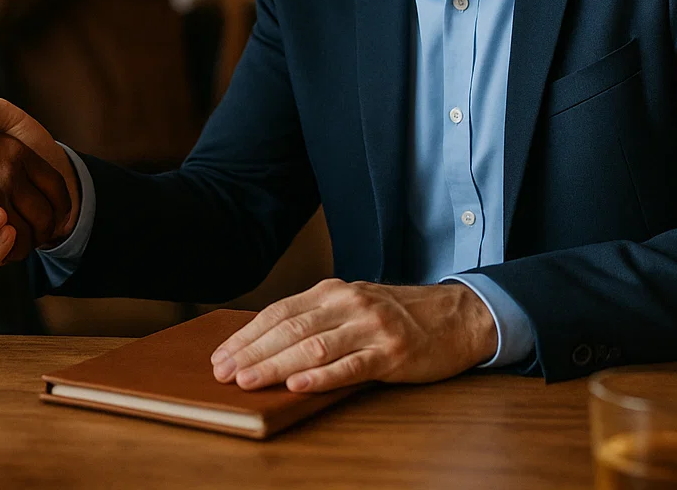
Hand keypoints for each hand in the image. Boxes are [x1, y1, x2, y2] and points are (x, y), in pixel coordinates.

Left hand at [209, 279, 497, 392]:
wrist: (456, 316)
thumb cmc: (395, 316)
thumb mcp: (352, 306)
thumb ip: (315, 319)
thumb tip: (263, 344)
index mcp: (332, 292)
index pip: (278, 313)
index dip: (246, 336)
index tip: (220, 357)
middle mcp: (348, 304)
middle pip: (290, 329)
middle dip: (252, 353)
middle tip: (223, 373)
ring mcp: (371, 328)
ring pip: (314, 347)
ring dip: (276, 366)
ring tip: (249, 381)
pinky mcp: (392, 353)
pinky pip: (351, 366)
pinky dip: (322, 377)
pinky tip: (298, 385)